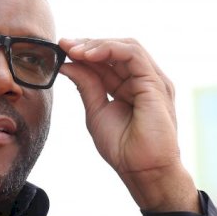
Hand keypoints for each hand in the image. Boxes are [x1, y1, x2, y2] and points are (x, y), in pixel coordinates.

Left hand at [59, 38, 199, 212]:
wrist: (143, 171)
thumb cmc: (123, 149)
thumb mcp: (96, 111)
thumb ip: (86, 86)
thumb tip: (67, 64)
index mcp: (129, 88)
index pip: (106, 61)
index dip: (84, 53)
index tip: (61, 49)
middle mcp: (142, 80)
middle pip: (115, 50)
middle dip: (87, 44)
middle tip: (64, 45)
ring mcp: (151, 80)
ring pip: (125, 46)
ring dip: (97, 44)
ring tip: (74, 50)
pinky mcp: (155, 83)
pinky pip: (133, 54)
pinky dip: (110, 49)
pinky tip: (89, 55)